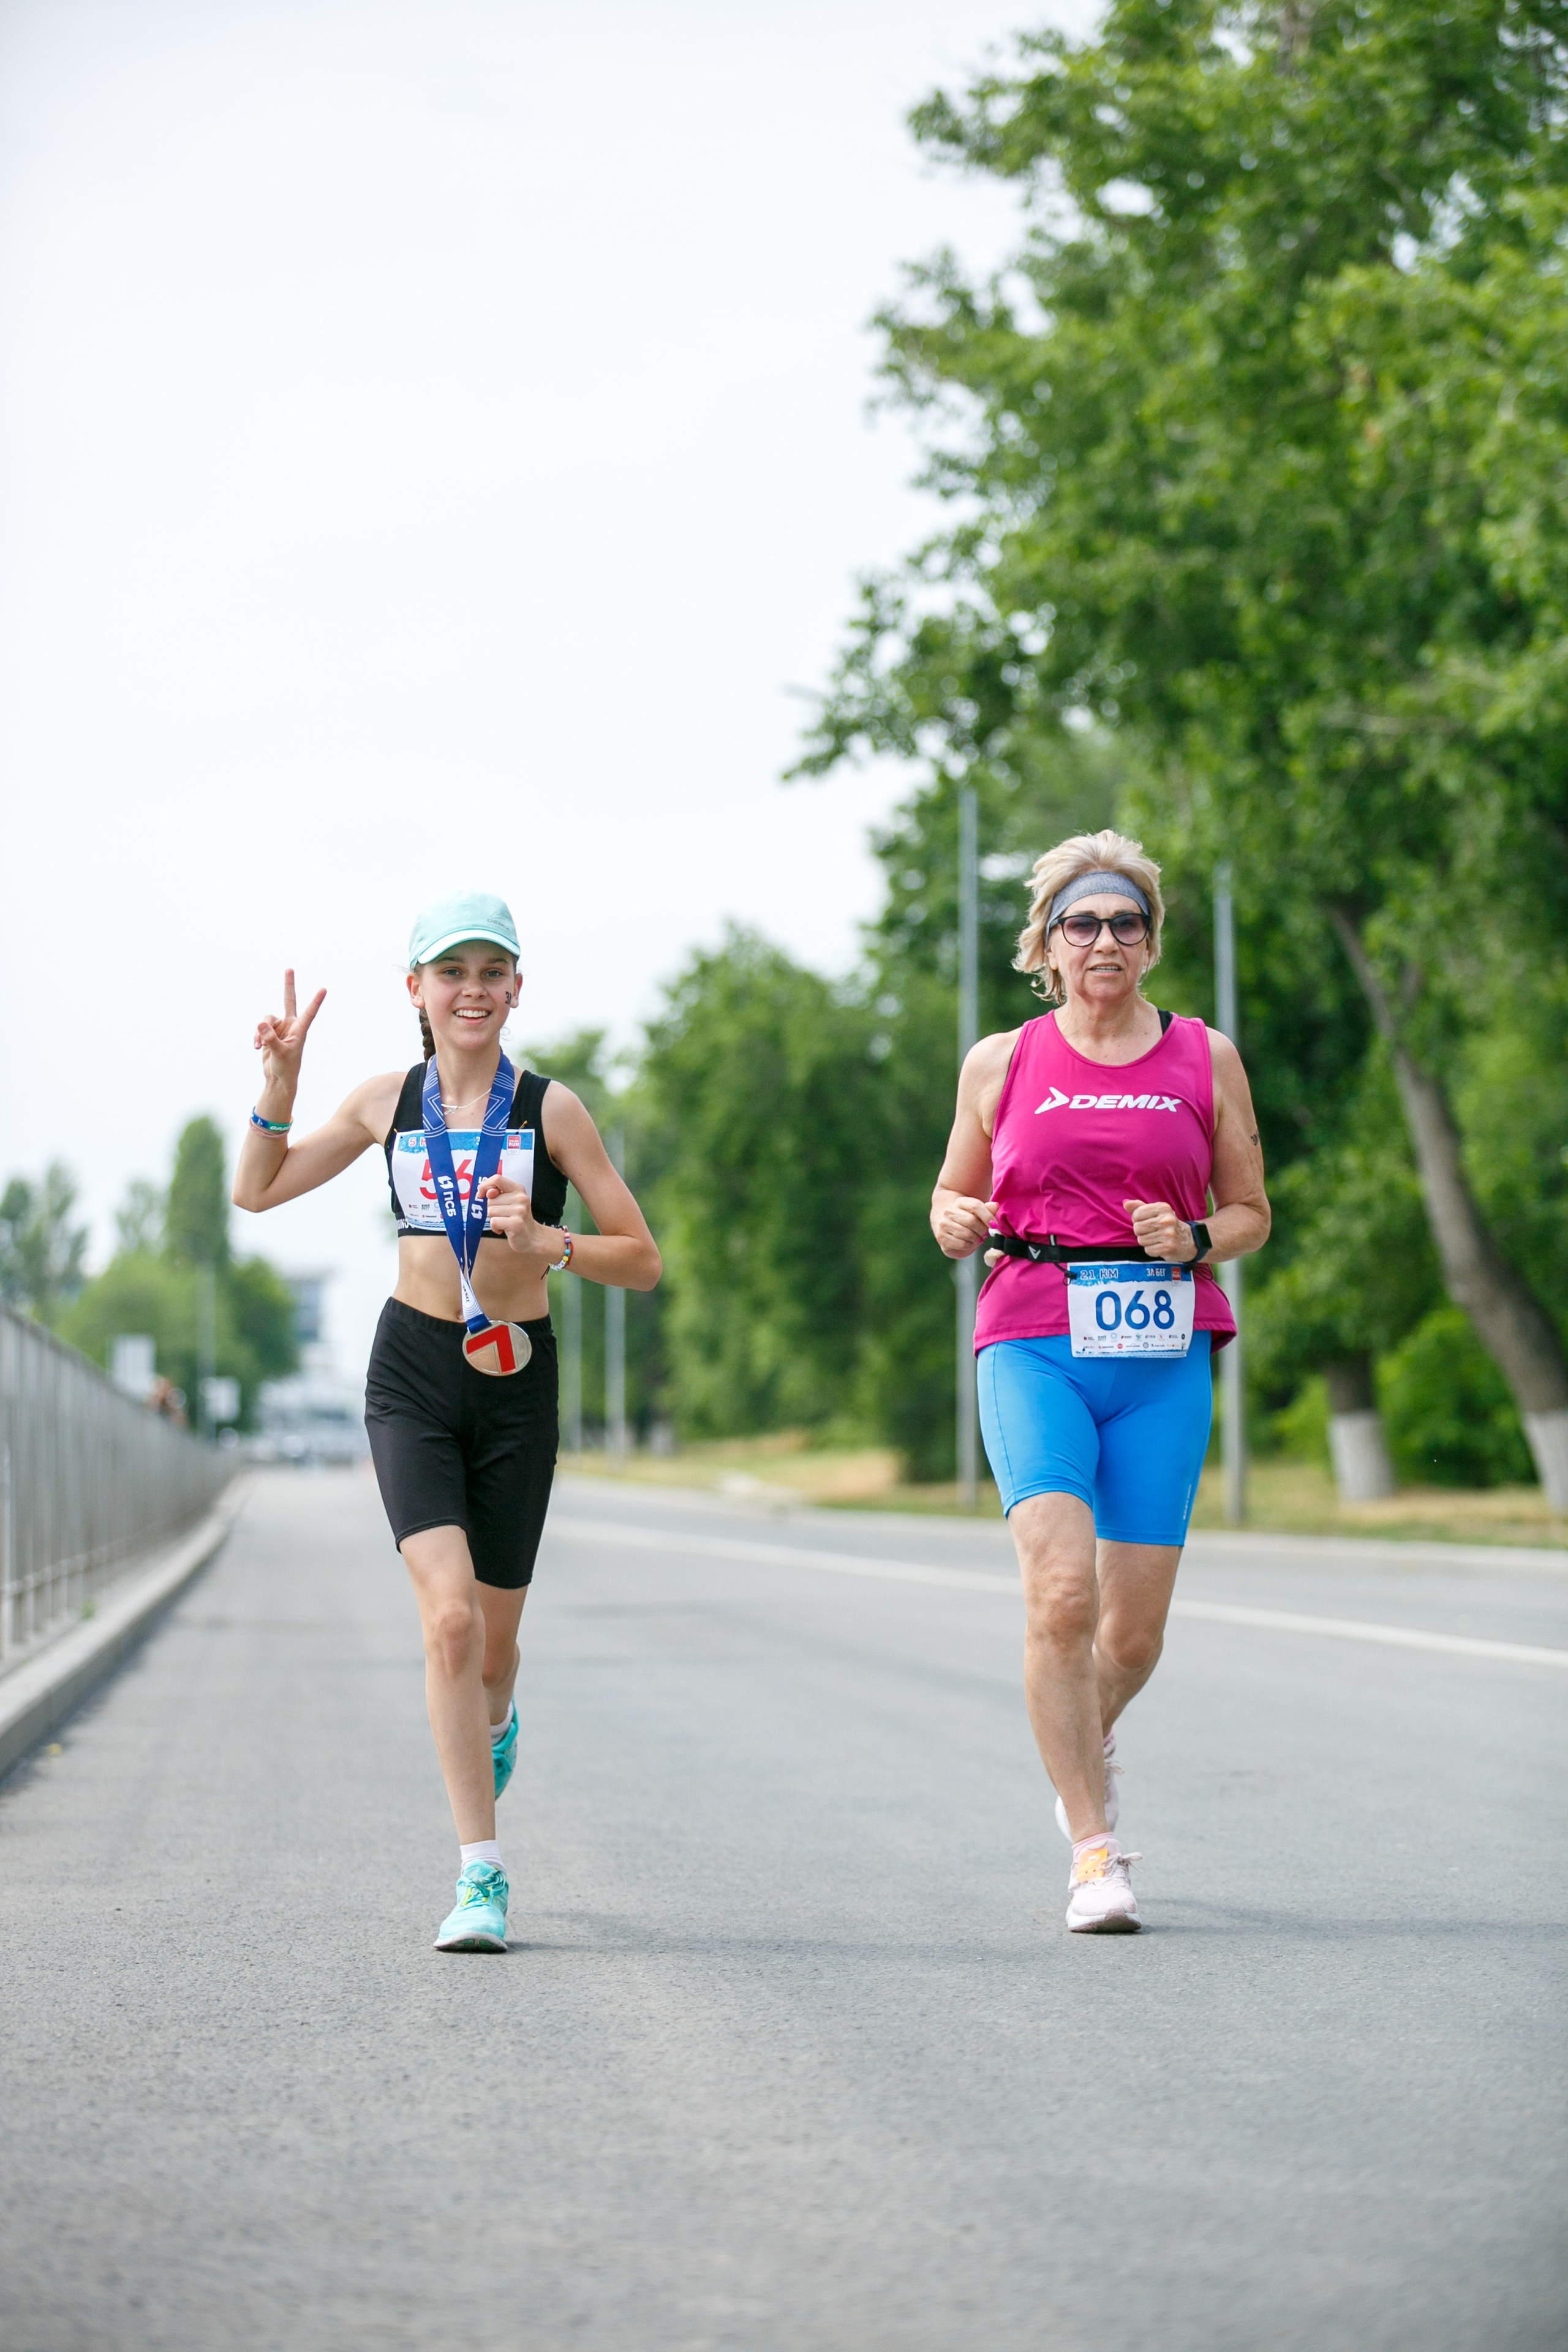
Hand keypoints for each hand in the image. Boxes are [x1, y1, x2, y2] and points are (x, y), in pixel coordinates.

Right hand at [253, 969, 324, 1102]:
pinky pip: (260, 1028)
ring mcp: (280, 1028)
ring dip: (260, 1031)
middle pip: (288, 1001)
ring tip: (260, 1045)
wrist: (278, 1078)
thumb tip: (261, 1024)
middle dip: (288, 985)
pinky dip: (257, 1036)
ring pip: (266, 1019)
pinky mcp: (269, 1033)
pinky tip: (257, 1047)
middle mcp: (291, 1025)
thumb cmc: (286, 1068)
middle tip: (289, 969)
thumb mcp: (279, 1053)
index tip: (324, 990)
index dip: (315, 1001)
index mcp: (300, 1030)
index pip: (309, 1013)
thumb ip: (270, 1039)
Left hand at [477, 1172, 555, 1262]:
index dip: (485, 1185)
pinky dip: (495, 1228)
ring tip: (505, 1222)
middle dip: (492, 1209)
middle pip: (491, 1200)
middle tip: (504, 1215)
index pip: (497, 1179)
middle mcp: (520, 1198)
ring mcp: (519, 1211)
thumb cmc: (517, 1219)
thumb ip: (497, 1194)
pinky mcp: (516, 1223)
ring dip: (494, 1219)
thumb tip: (487, 1192)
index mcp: (518, 1189)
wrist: (532, 1237)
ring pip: (491, 1211)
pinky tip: (503, 1229)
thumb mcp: (510, 1202)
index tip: (482, 1194)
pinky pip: (493, 1222)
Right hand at [934, 1195, 999, 1259]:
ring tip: (976, 1238)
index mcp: (960, 1202)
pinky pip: (962, 1244)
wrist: (950, 1229)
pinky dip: (970, 1245)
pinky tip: (969, 1243)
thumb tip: (994, 1206)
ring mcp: (944, 1224)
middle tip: (984, 1234)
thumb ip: (988, 1210)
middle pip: (972, 1221)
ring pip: (967, 1234)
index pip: (975, 1206)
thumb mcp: (979, 1214)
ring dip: (976, 1239)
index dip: (987, 1216)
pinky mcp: (942, 1238)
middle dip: (982, 1230)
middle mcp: (949, 1211)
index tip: (994, 1225)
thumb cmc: (968, 1221)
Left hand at [1124, 1198, 1195, 1261]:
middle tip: (1153, 1231)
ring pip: (1141, 1240)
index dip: (1138, 1220)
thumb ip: (1139, 1207)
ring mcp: (1169, 1234)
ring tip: (1157, 1239)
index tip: (1147, 1221)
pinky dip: (1152, 1250)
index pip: (1136, 1214)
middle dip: (1141, 1232)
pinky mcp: (1169, 1247)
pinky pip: (1148, 1250)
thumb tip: (1125, 1203)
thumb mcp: (1156, 1212)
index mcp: (1163, 1208)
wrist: (1188, 1240)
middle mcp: (1167, 1220)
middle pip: (1137, 1228)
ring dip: (1146, 1241)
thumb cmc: (1167, 1225)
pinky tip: (1160, 1246)